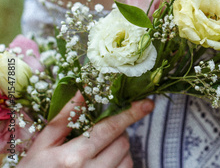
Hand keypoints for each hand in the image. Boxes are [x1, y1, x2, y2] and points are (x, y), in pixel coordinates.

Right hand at [18, 93, 153, 167]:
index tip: (147, 103)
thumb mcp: (43, 144)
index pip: (109, 129)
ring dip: (120, 149)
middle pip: (122, 142)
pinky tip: (104, 163)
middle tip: (101, 134)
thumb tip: (84, 90)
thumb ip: (65, 118)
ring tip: (100, 150)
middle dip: (118, 132)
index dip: (130, 114)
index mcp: (73, 156)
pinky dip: (120, 163)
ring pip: (127, 158)